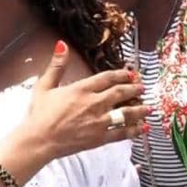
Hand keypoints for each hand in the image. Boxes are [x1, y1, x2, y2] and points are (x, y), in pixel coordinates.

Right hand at [20, 42, 149, 162]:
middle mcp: (94, 103)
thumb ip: (56, 66)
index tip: (130, 74)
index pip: (107, 78)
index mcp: (82, 89)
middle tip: (142, 88)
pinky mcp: (99, 138)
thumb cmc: (39, 115)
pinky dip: (134, 130)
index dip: (121, 74)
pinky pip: (121, 133)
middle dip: (134, 89)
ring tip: (148, 107)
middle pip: (121, 93)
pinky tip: (143, 128)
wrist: (39, 140)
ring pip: (126, 113)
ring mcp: (99, 121)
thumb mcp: (44, 86)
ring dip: (139, 109)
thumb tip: (61, 45)